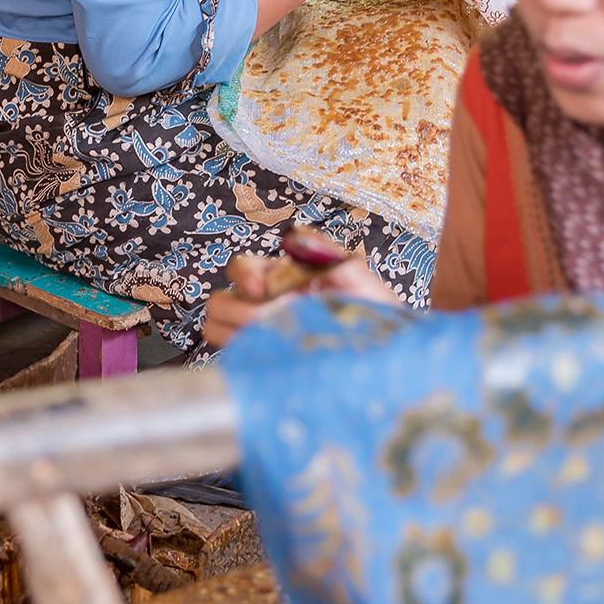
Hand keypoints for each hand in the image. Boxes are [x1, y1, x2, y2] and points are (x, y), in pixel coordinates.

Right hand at [201, 251, 401, 348]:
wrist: (386, 354)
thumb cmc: (373, 313)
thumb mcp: (361, 280)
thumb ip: (330, 258)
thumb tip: (294, 241)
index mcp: (280, 276)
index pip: (241, 268)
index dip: (244, 276)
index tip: (261, 289)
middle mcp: (262, 304)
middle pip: (220, 302)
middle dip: (239, 310)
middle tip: (269, 323)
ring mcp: (257, 334)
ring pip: (216, 330)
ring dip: (238, 335)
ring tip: (274, 342)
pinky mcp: (260, 360)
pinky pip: (234, 359)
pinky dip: (246, 359)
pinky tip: (276, 362)